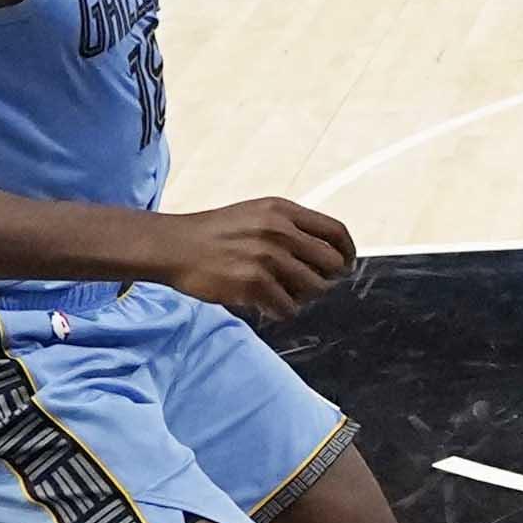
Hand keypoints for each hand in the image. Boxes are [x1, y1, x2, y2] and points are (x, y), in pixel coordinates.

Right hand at [154, 196, 354, 321]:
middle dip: (327, 279)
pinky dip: (280, 311)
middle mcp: (279, 231)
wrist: (174, 246)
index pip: (336, 231)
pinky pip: (288, 308)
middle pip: (331, 264)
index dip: (347, 252)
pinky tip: (264, 303)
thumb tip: (328, 252)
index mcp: (283, 211)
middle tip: (312, 286)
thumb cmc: (216, 233)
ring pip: (314, 290)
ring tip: (280, 293)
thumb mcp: (257, 214)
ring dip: (302, 297)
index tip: (347, 264)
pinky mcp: (254, 284)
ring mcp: (267, 258)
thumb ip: (290, 227)